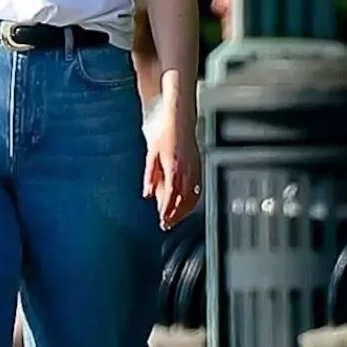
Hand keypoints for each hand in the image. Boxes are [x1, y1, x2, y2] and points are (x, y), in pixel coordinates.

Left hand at [143, 113, 200, 230]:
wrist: (181, 120)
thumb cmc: (165, 134)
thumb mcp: (151, 155)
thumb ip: (150, 176)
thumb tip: (147, 194)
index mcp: (174, 169)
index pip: (171, 197)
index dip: (166, 212)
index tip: (162, 222)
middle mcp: (187, 172)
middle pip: (183, 201)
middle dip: (175, 216)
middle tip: (167, 225)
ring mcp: (195, 170)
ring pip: (192, 197)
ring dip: (184, 211)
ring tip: (175, 219)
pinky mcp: (199, 168)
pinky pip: (198, 189)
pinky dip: (192, 201)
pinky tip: (186, 205)